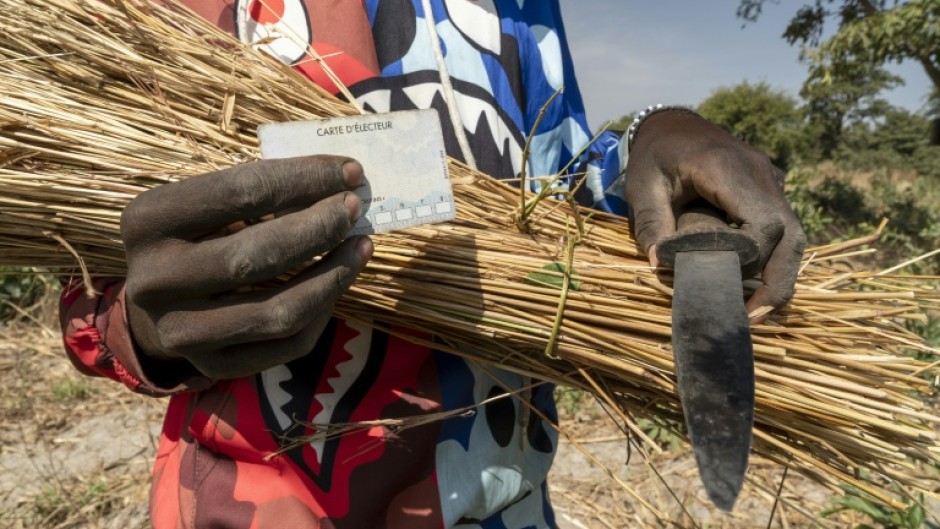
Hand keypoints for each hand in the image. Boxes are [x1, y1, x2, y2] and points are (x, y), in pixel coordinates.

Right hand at [121, 156, 372, 379]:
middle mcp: (154, 280)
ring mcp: (181, 331)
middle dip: (320, 227)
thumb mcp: (209, 205)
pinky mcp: (214, 366)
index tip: (348, 170)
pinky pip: (288, 344)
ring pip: (279, 310)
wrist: (158, 307)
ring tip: (361, 246)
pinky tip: (339, 281)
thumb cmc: (196, 238)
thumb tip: (342, 182)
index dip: (303, 178)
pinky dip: (323, 309)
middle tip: (354, 207)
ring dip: (333, 275)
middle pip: (258, 255)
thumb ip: (263, 192)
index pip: (239, 191)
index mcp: (148, 221)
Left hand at [624, 110, 806, 318]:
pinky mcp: (770, 189)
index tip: (728, 285)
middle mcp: (761, 173)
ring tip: (755, 311)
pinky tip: (754, 285)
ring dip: (780, 274)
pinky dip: (775, 258)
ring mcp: (771, 179)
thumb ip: (652, 222)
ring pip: (794, 234)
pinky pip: (784, 227)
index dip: (754, 258)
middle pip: (792, 234)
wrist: (671, 124)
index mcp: (728, 169)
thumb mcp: (642, 186)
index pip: (765, 222)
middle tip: (753, 318)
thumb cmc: (655, 154)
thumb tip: (660, 265)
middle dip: (779, 280)